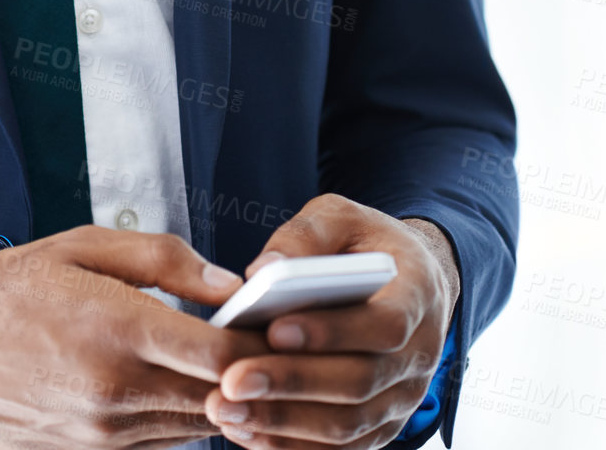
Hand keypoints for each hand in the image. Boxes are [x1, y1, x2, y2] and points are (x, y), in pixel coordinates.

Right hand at [0, 224, 267, 449]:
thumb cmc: (14, 288)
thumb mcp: (84, 246)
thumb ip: (163, 259)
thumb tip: (227, 282)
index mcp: (117, 328)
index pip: (219, 352)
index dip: (260, 342)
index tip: (282, 322)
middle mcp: (116, 390)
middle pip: (218, 396)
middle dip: (252, 372)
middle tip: (280, 344)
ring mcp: (106, 434)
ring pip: (197, 427)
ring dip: (224, 400)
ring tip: (242, 366)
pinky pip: (165, 444)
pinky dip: (187, 419)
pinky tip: (192, 389)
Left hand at [207, 194, 459, 448]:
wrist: (410, 283)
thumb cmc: (367, 245)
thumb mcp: (343, 217)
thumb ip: (306, 235)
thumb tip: (261, 270)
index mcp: (417, 298)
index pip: (383, 325)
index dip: (331, 331)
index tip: (274, 329)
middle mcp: (419, 358)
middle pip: (358, 384)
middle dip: (291, 384)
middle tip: (231, 379)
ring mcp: (402, 400)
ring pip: (347, 426)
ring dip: (284, 424)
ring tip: (226, 409)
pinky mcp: (379, 426)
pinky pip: (339, 449)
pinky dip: (292, 446)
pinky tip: (244, 431)